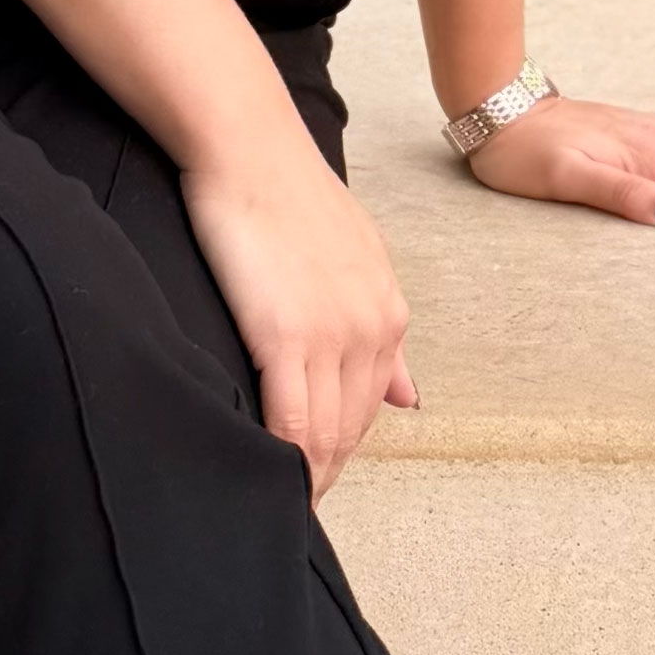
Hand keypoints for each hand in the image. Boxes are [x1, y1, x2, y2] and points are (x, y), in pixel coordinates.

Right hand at [182, 130, 420, 492]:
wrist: (248, 148)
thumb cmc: (285, 194)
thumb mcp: (357, 258)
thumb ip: (381, 332)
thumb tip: (407, 398)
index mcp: (389, 314)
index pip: (373, 407)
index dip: (344, 447)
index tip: (319, 473)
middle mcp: (373, 330)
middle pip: (351, 430)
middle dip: (326, 472)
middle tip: (295, 506)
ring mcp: (333, 336)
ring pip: (323, 435)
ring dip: (304, 477)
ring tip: (279, 505)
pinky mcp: (286, 337)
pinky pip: (289, 421)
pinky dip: (280, 458)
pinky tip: (266, 478)